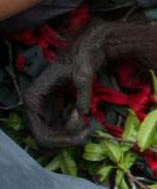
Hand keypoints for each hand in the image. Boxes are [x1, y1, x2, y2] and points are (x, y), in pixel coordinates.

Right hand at [24, 21, 111, 147]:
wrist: (89, 48)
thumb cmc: (83, 57)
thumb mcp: (83, 72)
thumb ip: (83, 91)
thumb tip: (84, 113)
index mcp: (34, 98)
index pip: (40, 133)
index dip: (61, 137)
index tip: (81, 124)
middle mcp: (35, 107)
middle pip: (45, 140)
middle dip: (67, 139)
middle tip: (89, 130)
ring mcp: (45, 110)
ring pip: (53, 138)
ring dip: (71, 138)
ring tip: (90, 126)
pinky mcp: (56, 110)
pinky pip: (60, 130)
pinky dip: (73, 132)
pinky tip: (87, 121)